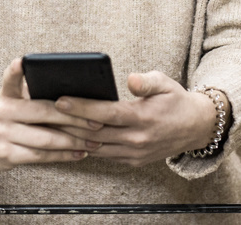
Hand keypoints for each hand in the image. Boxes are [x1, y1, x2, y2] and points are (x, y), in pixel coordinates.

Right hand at [0, 58, 103, 170]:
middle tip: (97, 122)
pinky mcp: (6, 155)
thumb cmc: (14, 118)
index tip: (23, 61)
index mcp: (7, 94)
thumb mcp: (17, 101)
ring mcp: (2, 134)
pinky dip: (63, 155)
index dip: (16, 70)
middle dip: (74, 118)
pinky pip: (41, 156)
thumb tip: (79, 95)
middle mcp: (2, 112)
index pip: (10, 78)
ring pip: (46, 139)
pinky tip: (79, 152)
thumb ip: (37, 95)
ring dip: (74, 141)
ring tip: (93, 141)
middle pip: (43, 112)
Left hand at [54, 72, 229, 167]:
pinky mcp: (133, 161)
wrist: (195, 128)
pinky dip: (88, 146)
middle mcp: (137, 139)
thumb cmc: (176, 100)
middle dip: (68, 123)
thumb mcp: (165, 83)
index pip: (105, 113)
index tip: (60, 100)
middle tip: (45, 112)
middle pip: (94, 132)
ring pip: (96, 147)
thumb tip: (130, 79)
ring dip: (74, 137)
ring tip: (53, 124)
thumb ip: (146, 81)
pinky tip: (73, 136)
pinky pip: (105, 155)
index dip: (81, 107)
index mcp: (142, 118)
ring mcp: (134, 153)